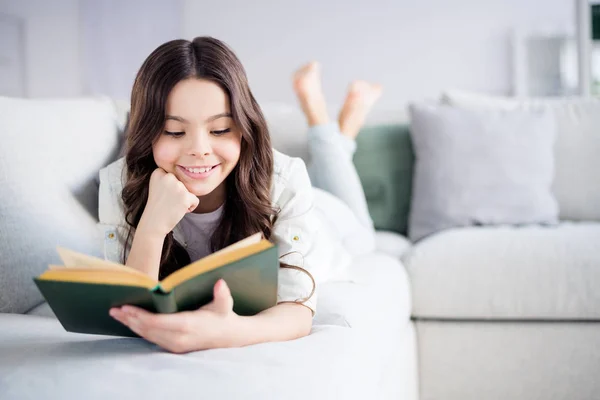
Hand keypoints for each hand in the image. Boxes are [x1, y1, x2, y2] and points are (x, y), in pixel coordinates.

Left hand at [109, 279, 237, 352]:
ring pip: (147, 336)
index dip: (139, 315)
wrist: (230, 336)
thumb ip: (222, 294)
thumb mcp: (225, 304)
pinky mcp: (173, 347)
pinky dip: (139, 330)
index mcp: (187, 325)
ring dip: (131, 325)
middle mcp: (178, 338)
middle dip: (129, 319)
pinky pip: (152, 339)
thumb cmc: (224, 316)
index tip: (125, 307)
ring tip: (117, 315)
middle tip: (114, 309)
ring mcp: (175, 345)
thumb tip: (220, 284)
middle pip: (147, 330)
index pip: (156, 322)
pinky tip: (130, 323)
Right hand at [138, 168, 198, 237]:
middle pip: (183, 183)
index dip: (170, 188)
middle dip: (179, 194)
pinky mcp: (186, 196)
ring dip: (184, 200)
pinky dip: (190, 207)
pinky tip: (179, 210)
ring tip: (172, 206)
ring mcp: (178, 186)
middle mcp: (168, 176)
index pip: (174, 176)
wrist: (153, 223)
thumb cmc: (157, 207)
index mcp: (158, 172)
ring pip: (189, 191)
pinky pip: (195, 200)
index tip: (161, 195)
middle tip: (167, 202)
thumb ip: (169, 179)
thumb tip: (190, 173)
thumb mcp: (158, 187)